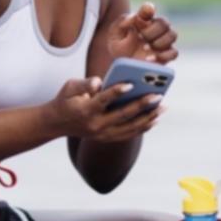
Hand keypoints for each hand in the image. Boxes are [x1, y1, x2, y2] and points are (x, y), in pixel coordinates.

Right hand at [48, 76, 163, 142]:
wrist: (57, 124)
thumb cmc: (66, 100)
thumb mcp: (69, 87)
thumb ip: (84, 83)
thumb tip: (99, 82)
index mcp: (85, 110)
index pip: (103, 100)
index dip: (117, 92)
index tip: (131, 84)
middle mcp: (96, 125)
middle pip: (123, 115)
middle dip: (142, 105)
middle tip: (158, 96)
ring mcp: (103, 134)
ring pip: (130, 128)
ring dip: (148, 118)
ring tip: (162, 107)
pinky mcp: (107, 138)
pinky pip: (129, 134)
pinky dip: (143, 127)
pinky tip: (154, 118)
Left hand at [105, 2, 178, 63]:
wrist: (121, 66)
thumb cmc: (118, 46)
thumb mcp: (114, 34)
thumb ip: (122, 23)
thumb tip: (134, 17)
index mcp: (142, 20)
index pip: (148, 9)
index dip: (149, 9)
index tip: (147, 12)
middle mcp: (154, 29)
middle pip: (164, 22)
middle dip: (153, 30)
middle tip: (142, 37)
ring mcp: (162, 42)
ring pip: (172, 35)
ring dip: (160, 41)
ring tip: (145, 48)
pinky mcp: (166, 56)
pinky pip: (173, 53)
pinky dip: (164, 55)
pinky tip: (150, 59)